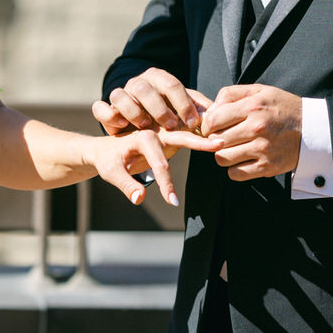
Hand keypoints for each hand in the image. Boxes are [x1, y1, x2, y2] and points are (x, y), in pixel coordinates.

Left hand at [87, 128, 221, 205]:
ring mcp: (164, 131)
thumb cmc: (109, 161)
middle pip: (181, 138)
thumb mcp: (112, 173)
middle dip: (199, 143)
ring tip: (225, 139)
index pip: (159, 163)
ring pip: (188, 132)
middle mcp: (155, 130)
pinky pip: (188, 134)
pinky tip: (218, 140)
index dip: (166, 183)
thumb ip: (127, 185)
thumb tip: (140, 199)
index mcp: (141, 138)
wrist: (107, 150)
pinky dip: (202, 136)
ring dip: (205, 136)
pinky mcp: (170, 134)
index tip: (173, 202)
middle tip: (219, 146)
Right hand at [94, 68, 210, 135]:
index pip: (172, 84)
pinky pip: (100, 109)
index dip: (183, 103)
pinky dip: (108, 115)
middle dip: (159, 107)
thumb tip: (217, 113)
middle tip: (171, 126)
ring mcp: (120, 96)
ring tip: (145, 126)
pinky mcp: (105, 111)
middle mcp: (138, 84)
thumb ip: (198, 110)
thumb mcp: (184, 114)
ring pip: (119, 94)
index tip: (194, 122)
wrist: (139, 131)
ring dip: (133, 111)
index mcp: (159, 80)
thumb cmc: (167, 120)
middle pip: (144, 88)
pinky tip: (121, 126)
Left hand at [200, 84, 302, 180]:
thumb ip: (232, 94)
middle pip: (216, 140)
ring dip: (224, 155)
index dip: (207, 125)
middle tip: (224, 138)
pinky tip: (242, 160)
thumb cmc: (282, 108)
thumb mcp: (260, 91)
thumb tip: (210, 110)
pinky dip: (235, 169)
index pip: (213, 120)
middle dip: (215, 140)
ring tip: (233, 149)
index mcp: (253, 107)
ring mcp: (262, 149)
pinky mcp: (267, 167)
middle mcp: (257, 128)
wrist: (312, 129)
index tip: (212, 128)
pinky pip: (236, 173)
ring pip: (222, 158)